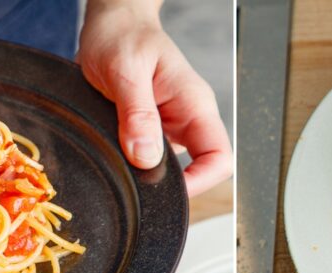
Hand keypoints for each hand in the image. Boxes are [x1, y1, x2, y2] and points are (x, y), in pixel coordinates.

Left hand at [79, 0, 231, 196]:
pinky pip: (150, 157)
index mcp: (194, 103)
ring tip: (121, 156)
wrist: (112, 23)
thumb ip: (137, 114)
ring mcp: (170, 125)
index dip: (200, 182)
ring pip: (172, 167)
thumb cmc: (123, 36)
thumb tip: (146, 156)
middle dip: (168, 182)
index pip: (219, 157)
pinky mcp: (151, 130)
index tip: (167, 189)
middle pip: (199, 169)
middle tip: (135, 179)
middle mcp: (187, 118)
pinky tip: (115, 151)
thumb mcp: (125, 71)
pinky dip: (133, 162)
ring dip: (147, 172)